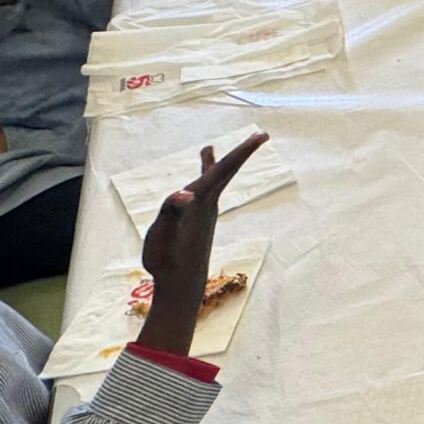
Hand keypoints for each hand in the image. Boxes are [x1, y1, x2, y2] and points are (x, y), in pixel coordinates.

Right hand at [132, 133, 268, 355]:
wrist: (181, 287)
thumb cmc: (169, 261)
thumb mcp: (162, 236)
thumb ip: (171, 213)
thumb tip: (184, 194)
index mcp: (201, 201)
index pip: (223, 170)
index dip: (242, 151)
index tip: (261, 136)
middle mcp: (207, 205)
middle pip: (225, 172)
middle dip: (240, 153)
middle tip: (259, 136)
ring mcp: (203, 214)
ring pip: (212, 183)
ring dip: (216, 165)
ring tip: (207, 150)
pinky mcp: (197, 223)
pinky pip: (201, 195)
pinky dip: (199, 185)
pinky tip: (193, 189)